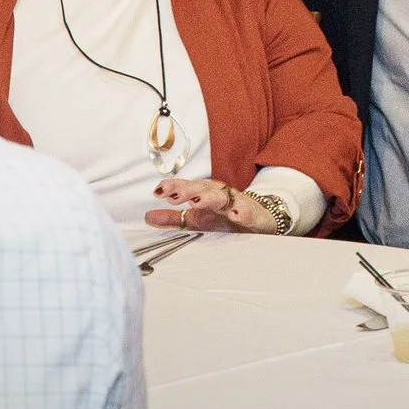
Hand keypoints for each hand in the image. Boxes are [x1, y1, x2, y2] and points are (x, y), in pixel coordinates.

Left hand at [144, 177, 281, 233]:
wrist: (261, 220)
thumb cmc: (225, 219)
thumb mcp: (197, 220)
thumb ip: (173, 219)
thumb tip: (147, 216)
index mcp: (205, 194)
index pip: (187, 188)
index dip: (174, 188)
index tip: (158, 190)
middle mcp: (220, 195)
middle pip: (203, 189)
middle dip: (188, 190)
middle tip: (173, 195)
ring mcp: (237, 204)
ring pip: (224, 197)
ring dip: (210, 198)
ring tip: (197, 202)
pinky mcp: (254, 216)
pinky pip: (248, 213)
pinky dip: (242, 212)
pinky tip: (235, 214)